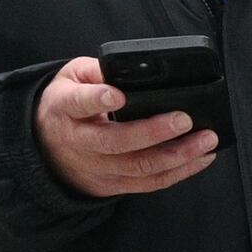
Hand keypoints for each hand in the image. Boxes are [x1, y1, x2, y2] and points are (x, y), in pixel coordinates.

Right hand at [34, 57, 215, 197]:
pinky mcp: (113, 184)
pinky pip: (150, 183)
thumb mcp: (71, 78)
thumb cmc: (67, 106)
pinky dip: (181, 172)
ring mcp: (97, 167)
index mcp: (65, 108)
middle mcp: (79, 141)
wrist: (45, 148)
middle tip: (184, 119)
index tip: (119, 96)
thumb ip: (97, 70)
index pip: (79, 103)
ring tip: (206, 139)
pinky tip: (201, 158)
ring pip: (139, 167)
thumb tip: (129, 66)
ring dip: (178, 155)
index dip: (98, 100)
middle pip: (116, 141)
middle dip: (153, 132)